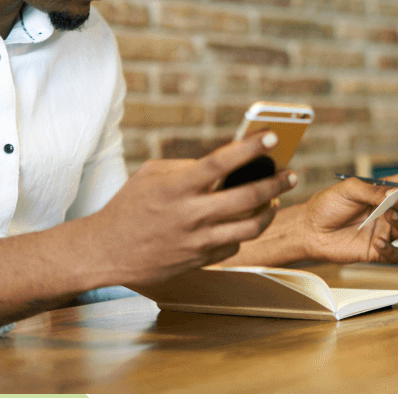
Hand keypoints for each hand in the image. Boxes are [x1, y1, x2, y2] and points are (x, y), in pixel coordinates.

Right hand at [86, 132, 297, 289]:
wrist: (106, 251)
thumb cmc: (128, 206)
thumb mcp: (151, 175)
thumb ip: (187, 167)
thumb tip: (224, 163)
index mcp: (177, 187)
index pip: (220, 162)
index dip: (249, 148)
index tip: (272, 136)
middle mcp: (191, 214)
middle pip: (248, 197)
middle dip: (276, 182)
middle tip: (291, 173)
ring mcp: (197, 241)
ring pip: (251, 226)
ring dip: (270, 209)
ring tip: (276, 198)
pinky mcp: (200, 261)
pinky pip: (235, 245)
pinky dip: (245, 231)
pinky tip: (247, 220)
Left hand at [299, 169, 397, 263]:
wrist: (310, 229)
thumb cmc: (328, 206)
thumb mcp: (349, 190)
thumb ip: (372, 191)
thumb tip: (395, 194)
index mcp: (381, 192)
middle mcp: (386, 211)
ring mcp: (383, 231)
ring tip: (389, 216)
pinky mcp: (377, 251)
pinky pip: (396, 254)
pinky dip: (391, 249)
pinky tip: (377, 242)